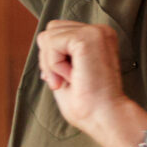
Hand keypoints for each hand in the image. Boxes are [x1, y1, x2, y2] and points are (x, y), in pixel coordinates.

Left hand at [34, 21, 139, 146]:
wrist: (103, 115)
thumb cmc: (87, 102)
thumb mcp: (67, 70)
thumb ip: (59, 52)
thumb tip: (43, 38)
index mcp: (98, 38)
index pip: (59, 32)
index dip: (53, 57)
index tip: (65, 80)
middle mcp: (100, 31)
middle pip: (51, 30)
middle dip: (48, 58)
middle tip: (64, 80)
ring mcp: (95, 32)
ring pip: (48, 36)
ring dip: (51, 63)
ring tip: (70, 78)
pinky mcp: (87, 38)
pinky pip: (52, 43)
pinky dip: (54, 64)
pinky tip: (72, 76)